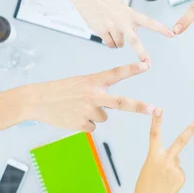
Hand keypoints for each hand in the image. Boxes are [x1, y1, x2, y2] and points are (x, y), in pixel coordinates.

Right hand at [22, 62, 153, 130]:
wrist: (38, 101)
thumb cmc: (62, 90)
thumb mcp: (81, 82)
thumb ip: (98, 90)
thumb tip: (111, 107)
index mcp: (93, 81)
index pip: (116, 73)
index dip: (133, 69)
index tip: (147, 66)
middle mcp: (93, 95)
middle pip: (122, 102)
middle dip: (140, 107)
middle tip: (155, 109)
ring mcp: (88, 111)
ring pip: (104, 117)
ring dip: (94, 115)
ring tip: (78, 108)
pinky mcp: (82, 124)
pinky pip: (93, 126)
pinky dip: (86, 123)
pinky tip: (73, 116)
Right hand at [58, 0, 173, 62]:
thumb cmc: (106, 3)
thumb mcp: (122, 8)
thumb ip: (130, 21)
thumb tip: (133, 36)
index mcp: (130, 13)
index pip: (149, 21)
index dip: (160, 29)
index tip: (172, 34)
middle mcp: (122, 20)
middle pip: (134, 40)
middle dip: (141, 53)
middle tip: (148, 63)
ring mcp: (111, 26)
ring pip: (119, 44)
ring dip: (117, 41)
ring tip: (111, 28)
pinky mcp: (101, 30)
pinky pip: (109, 44)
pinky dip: (108, 41)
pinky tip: (104, 31)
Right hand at [132, 109, 193, 192]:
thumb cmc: (145, 186)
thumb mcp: (149, 168)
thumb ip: (162, 159)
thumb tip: (176, 158)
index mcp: (153, 156)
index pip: (154, 135)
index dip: (156, 121)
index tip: (158, 109)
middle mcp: (165, 159)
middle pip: (180, 141)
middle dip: (191, 130)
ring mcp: (175, 168)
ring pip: (176, 163)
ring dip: (171, 171)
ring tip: (162, 182)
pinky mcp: (181, 177)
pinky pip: (179, 173)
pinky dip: (174, 178)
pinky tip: (168, 185)